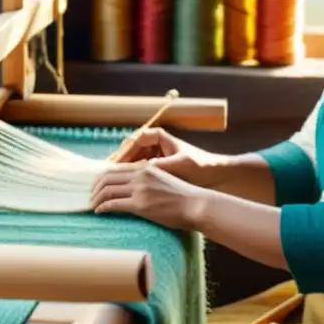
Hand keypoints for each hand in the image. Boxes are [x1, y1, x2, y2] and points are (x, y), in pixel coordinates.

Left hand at [90, 161, 207, 230]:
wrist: (196, 205)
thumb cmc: (182, 197)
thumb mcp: (163, 181)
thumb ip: (147, 181)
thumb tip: (134, 188)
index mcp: (145, 168)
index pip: (115, 168)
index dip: (102, 177)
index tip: (97, 187)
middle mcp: (140, 175)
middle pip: (107, 177)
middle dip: (95, 188)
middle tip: (91, 197)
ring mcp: (140, 189)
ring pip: (107, 190)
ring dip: (96, 199)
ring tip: (93, 206)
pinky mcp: (140, 204)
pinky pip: (113, 204)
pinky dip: (102, 207)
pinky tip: (99, 212)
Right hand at [107, 127, 224, 187]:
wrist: (215, 175)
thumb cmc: (199, 166)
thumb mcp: (177, 165)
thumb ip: (158, 166)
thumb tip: (140, 170)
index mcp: (159, 136)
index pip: (134, 141)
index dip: (122, 152)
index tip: (115, 165)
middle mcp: (155, 143)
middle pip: (130, 150)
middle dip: (119, 163)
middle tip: (108, 176)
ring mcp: (155, 154)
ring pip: (133, 160)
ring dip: (124, 170)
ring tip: (112, 183)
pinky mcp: (157, 166)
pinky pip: (139, 168)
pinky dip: (132, 176)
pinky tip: (126, 186)